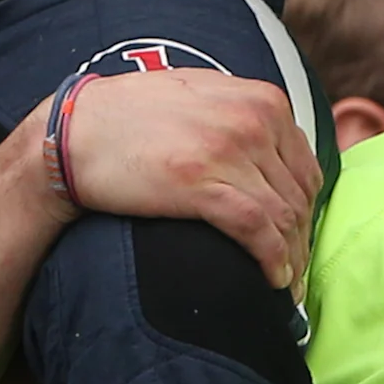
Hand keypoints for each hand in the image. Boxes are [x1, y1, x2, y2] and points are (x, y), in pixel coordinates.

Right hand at [45, 71, 318, 289]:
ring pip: (284, 217)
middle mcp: (254, 119)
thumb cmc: (133, 117)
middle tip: (294, 273)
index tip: (297, 241)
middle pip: (300, 197)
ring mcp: (229, 150)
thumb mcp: (202, 96)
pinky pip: (258, 230)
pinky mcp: (202, 183)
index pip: (306, 168)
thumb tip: (275, 154)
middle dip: (301, 241)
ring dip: (292, 259)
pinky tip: (271, 281)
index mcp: (262, 99)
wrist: (76, 131)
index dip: (306, 212)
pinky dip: (272, 261)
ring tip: (285, 287)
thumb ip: (243, 115)